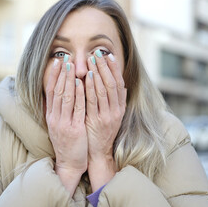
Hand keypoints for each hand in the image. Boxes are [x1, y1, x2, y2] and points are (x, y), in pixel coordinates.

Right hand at [45, 59, 87, 196]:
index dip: (53, 75)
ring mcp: (63, 123)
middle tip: (66, 58)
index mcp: (51, 115)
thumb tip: (57, 92)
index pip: (50, 91)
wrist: (69, 163)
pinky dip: (79, 94)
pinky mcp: (74, 129)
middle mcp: (55, 117)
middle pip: (57, 91)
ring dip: (69, 80)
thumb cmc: (66, 142)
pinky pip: (77, 108)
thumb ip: (58, 109)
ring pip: (66, 97)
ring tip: (73, 66)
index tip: (58, 61)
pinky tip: (82, 83)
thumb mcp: (58, 124)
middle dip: (62, 73)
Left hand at [85, 50, 126, 190]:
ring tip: (91, 60)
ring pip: (103, 90)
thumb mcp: (113, 116)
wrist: (98, 153)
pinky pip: (93, 102)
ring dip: (97, 74)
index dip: (114, 68)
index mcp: (120, 107)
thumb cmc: (102, 132)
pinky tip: (85, 78)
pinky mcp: (96, 121)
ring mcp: (107, 116)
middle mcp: (116, 110)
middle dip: (104, 67)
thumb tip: (122, 86)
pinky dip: (90, 88)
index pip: (118, 83)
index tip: (108, 55)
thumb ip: (117, 101)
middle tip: (97, 53)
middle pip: (111, 83)